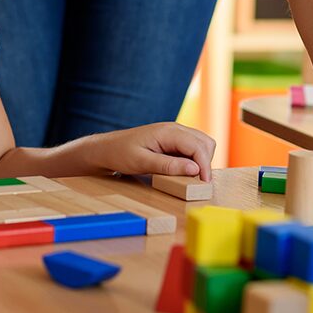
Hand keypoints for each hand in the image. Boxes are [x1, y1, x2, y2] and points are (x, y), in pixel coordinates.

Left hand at [67, 123, 213, 180]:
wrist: (106, 148)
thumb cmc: (120, 154)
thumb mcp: (142, 162)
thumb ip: (169, 166)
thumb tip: (195, 169)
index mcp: (167, 132)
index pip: (197, 146)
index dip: (205, 165)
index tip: (205, 183)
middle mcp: (174, 129)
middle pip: (204, 142)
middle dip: (206, 162)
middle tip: (199, 182)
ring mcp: (174, 133)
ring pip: (201, 143)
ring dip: (202, 159)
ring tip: (194, 177)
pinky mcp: (173, 139)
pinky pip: (192, 146)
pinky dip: (195, 158)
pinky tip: (186, 170)